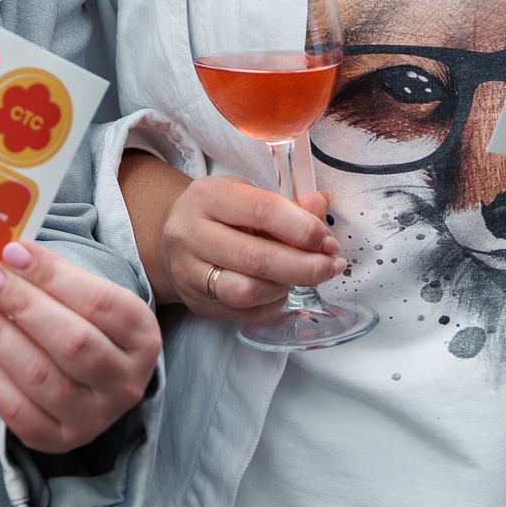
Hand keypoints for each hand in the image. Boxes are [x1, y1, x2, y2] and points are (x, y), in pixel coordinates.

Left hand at [0, 241, 161, 454]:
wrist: (93, 376)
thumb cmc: (85, 322)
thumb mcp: (88, 296)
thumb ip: (54, 277)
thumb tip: (6, 257)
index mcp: (142, 337)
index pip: (99, 302)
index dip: (52, 275)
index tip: (13, 252)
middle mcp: (126, 382)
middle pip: (72, 342)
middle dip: (23, 304)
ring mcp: (95, 417)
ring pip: (41, 377)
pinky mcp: (60, 440)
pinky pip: (19, 411)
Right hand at [119, 152, 342, 322]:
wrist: (174, 238)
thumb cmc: (220, 213)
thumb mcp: (248, 193)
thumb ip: (288, 201)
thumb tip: (321, 204)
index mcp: (207, 196)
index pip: (261, 210)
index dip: (302, 228)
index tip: (327, 240)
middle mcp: (190, 233)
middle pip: (256, 258)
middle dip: (305, 266)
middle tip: (331, 266)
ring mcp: (188, 272)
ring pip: (246, 291)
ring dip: (285, 287)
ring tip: (300, 276)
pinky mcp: (196, 302)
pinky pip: (243, 312)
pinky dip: (272, 303)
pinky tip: (279, 289)